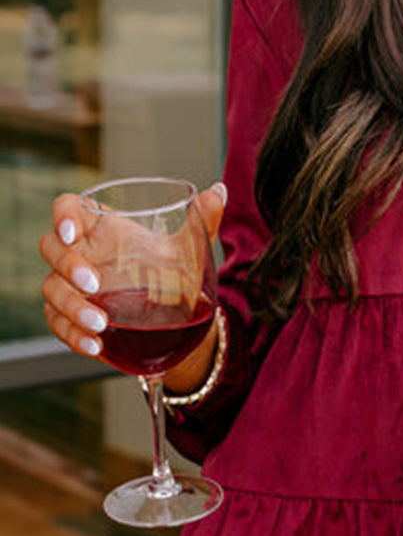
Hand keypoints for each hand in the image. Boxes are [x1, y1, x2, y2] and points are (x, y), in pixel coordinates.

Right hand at [39, 182, 226, 372]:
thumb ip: (202, 220)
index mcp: (101, 227)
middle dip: (67, 265)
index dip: (62, 215)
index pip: (67, 207)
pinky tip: (95, 344)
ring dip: (71, 306)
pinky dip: (72, 334)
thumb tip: (219, 191)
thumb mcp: (187, 248)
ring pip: (51, 289)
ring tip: (101, 322)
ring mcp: (70, 286)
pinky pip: (57, 324)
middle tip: (95, 283)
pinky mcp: (70, 316)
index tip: (73, 232)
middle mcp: (80, 254)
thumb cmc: (169, 270)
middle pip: (50, 248)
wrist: (172, 315)